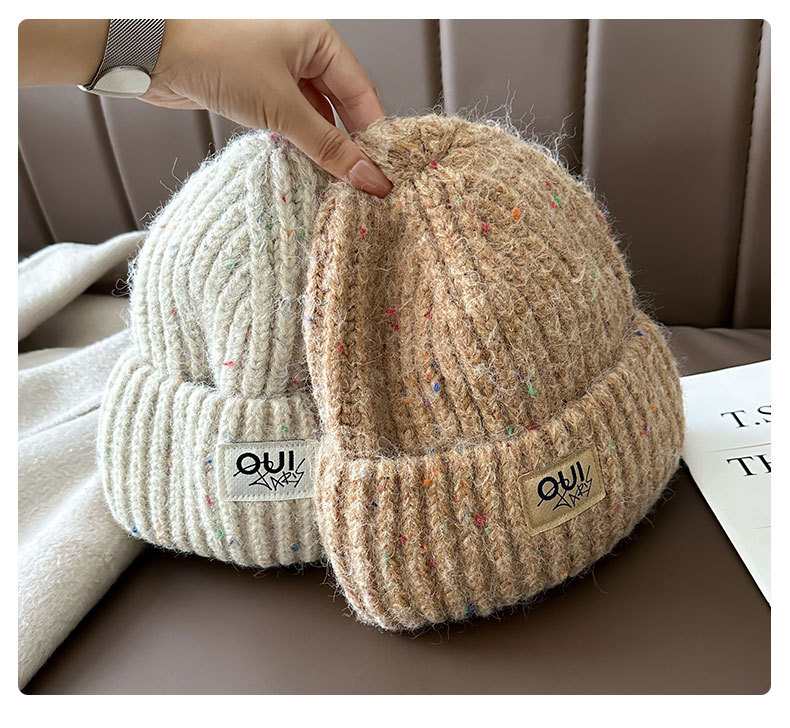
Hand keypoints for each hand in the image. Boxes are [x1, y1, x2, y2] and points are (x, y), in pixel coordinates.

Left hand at [143, 19, 391, 196]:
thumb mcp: (281, 107)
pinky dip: (298, 141)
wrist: (149, 51)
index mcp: (318, 38)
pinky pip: (290, 118)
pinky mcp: (256, 88)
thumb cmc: (212, 54)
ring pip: (315, 114)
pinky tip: (304, 165)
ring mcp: (278, 68)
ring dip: (322, 146)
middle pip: (341, 104)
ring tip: (335, 181)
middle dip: (349, 143)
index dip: (374, 135)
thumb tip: (367, 175)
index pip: (362, 93)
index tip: (382, 173)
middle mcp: (302, 50)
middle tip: (362, 182)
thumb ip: (328, 146)